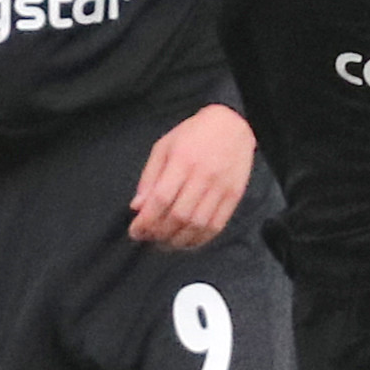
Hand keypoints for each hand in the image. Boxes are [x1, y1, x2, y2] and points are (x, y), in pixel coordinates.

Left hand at [130, 102, 254, 247]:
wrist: (232, 125)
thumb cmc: (193, 134)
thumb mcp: (163, 147)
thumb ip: (149, 178)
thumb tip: (137, 207)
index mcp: (182, 160)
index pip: (161, 199)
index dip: (146, 221)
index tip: (135, 231)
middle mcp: (203, 176)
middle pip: (179, 215)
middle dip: (159, 233)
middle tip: (148, 238)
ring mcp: (221, 187)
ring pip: (198, 225)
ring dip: (178, 240)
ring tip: (164, 243)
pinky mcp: (234, 196)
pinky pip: (216, 226)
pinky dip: (199, 240)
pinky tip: (186, 242)